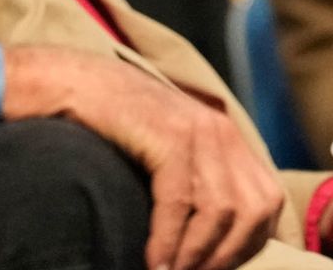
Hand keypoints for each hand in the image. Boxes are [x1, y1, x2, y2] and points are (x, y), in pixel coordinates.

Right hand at [5, 46, 283, 269]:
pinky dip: (169, 240)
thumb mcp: (163, 143)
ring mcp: (195, 131)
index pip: (266, 200)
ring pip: (220, 211)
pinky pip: (179, 202)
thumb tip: (207, 232)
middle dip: (229, 254)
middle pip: (252, 209)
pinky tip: (155, 262)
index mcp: (225, 133)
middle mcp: (219, 130)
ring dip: (198, 254)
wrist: (66, 80)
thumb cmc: (106, 121)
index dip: (250, 242)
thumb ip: (193, 173)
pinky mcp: (167, 137)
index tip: (219, 266)